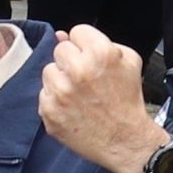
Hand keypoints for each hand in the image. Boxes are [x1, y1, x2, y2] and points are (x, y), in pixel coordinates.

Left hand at [38, 24, 169, 172]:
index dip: (86, 46)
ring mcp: (61, 92)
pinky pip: (44, 94)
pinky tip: (73, 108)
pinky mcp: (49, 111)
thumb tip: (61, 35)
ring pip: (49, 71)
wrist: (125, 140)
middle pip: (60, 50)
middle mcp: (78, 70)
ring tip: (79, 95)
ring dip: (61, 80)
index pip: (77, 32)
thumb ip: (99, 41)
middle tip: (87, 80)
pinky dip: (56, 100)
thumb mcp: (128, 62)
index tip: (92, 59)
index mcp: (100, 54)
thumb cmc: (127, 102)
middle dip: (72, 62)